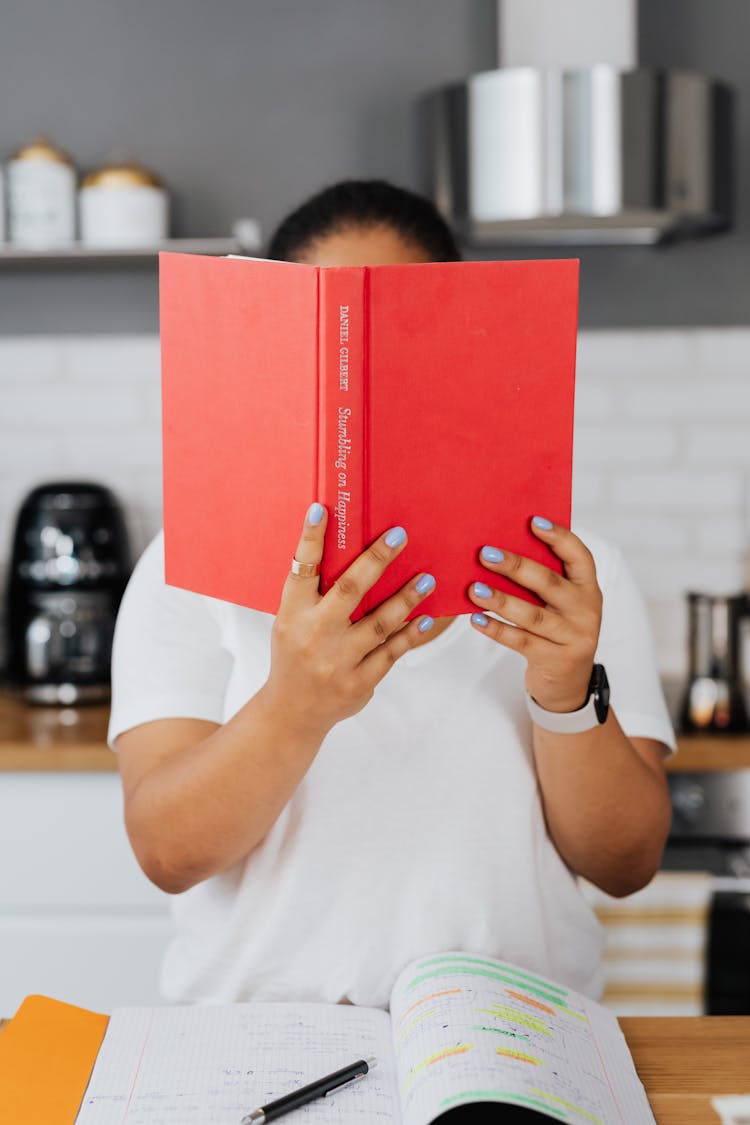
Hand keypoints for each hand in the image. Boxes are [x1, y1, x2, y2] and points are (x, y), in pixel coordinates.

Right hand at [263, 503, 435, 735]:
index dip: (311, 539)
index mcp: (292, 615)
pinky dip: (410, 634)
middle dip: (376, 559)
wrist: (292, 712)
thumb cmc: (294, 655)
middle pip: (349, 590)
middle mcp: (313, 635)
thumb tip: (345, 549)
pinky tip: (425, 618)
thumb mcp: (290, 623)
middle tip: (399, 534)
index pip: (302, 570)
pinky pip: (391, 652)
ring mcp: (337, 661)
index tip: (323, 509)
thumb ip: (313, 594)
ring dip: (406, 597)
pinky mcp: (358, 682)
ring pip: (379, 622)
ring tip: (427, 577)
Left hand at [467, 517, 601, 712]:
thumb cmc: (555, 628)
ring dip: (501, 600)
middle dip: (516, 566)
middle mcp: (586, 610)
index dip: (559, 537)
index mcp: (587, 588)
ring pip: (532, 615)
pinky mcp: (555, 659)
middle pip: (549, 583)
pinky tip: (476, 619)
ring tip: (474, 589)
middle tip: (485, 554)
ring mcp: (573, 637)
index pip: (579, 556)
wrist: (568, 682)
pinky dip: (497, 630)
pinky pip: (521, 641)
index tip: (533, 521)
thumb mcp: (560, 603)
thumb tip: (499, 549)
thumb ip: (542, 579)